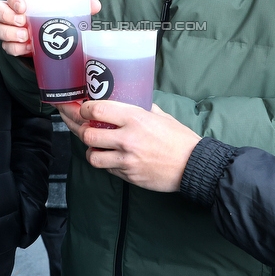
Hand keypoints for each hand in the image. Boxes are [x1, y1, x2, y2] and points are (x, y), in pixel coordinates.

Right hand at [0, 0, 101, 56]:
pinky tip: (27, 49)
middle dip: (6, 17)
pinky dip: (15, 48)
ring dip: (9, 35)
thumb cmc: (54, 16)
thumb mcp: (65, 9)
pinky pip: (6, 46)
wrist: (51, 33)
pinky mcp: (11, 43)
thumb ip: (80, 5)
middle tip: (22, 24)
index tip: (23, 8)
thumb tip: (96, 5)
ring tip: (26, 38)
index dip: (14, 0)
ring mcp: (9, 28)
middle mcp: (12, 11)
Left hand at [60, 101, 200, 192]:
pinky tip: (110, 158)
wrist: (193, 165)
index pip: (97, 110)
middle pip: (87, 134)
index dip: (84, 109)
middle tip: (82, 127)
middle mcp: (127, 138)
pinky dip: (105, 163)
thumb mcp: (161, 116)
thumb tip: (130, 100)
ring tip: (96, 146)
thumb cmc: (179, 139)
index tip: (83, 108)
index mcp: (135, 118)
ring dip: (91, 151)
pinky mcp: (128, 175)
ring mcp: (126, 159)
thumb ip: (143, 108)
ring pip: (92, 156)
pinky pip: (106, 169)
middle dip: (81, 130)